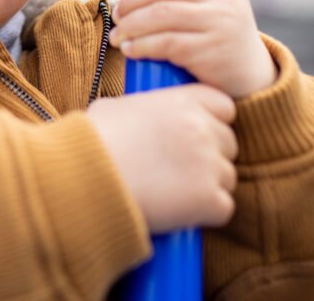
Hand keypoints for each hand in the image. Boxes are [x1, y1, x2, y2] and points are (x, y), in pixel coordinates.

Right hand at [87, 84, 237, 232]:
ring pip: (226, 177)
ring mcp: (208, 164)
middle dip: (210, 156)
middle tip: (181, 170)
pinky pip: (222, 207)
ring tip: (173, 193)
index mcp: (182, 101)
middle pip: (228, 143)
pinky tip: (178, 211)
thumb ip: (141, 108)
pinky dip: (204, 214)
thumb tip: (139, 115)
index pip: (223, 106)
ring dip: (207, 186)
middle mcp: (201, 128)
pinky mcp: (209, 199)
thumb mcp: (114, 108)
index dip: (212, 121)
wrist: (84, 179)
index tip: (195, 135)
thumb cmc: (92, 143)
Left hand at [109, 0, 276, 98]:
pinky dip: (141, 45)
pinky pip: (165, 42)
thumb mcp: (215, 3)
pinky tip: (129, 49)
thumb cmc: (218, 34)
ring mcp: (219, 22)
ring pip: (161, 14)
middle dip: (132, 0)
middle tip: (117, 13)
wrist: (250, 75)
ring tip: (117, 35)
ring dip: (130, 24)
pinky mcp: (209, 50)